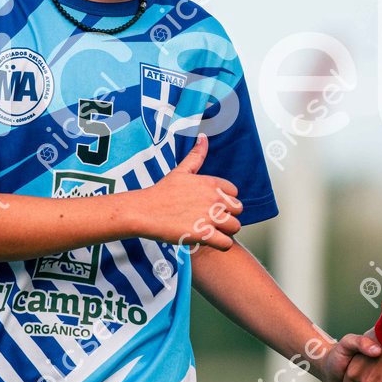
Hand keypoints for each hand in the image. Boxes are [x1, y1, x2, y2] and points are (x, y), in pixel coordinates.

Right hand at [136, 132, 242, 250]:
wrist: (144, 211)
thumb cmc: (161, 192)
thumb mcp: (181, 171)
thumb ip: (197, 155)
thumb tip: (204, 137)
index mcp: (210, 183)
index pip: (234, 193)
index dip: (224, 201)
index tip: (210, 205)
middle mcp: (213, 198)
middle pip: (238, 210)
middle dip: (227, 216)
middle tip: (210, 219)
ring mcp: (208, 216)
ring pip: (235, 227)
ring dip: (225, 231)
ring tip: (210, 231)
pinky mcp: (203, 234)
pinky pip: (226, 243)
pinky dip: (221, 244)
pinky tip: (208, 240)